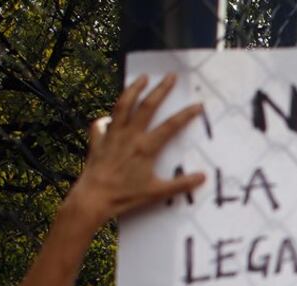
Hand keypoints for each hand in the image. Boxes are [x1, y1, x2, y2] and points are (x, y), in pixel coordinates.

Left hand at [60, 73, 204, 239]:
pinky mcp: (98, 141)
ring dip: (133, 90)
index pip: (170, 126)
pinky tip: (109, 117)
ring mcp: (112, 136)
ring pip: (122, 106)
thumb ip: (180, 184)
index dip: (185, 115)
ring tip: (142, 78)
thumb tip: (202, 178)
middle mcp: (129, 136)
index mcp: (146, 147)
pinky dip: (106, 119)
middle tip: (170, 77)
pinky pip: (101, 125)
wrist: (93, 197)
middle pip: (147, 107)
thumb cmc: (126, 196)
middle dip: (160, 90)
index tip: (197, 105)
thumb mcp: (157, 192)